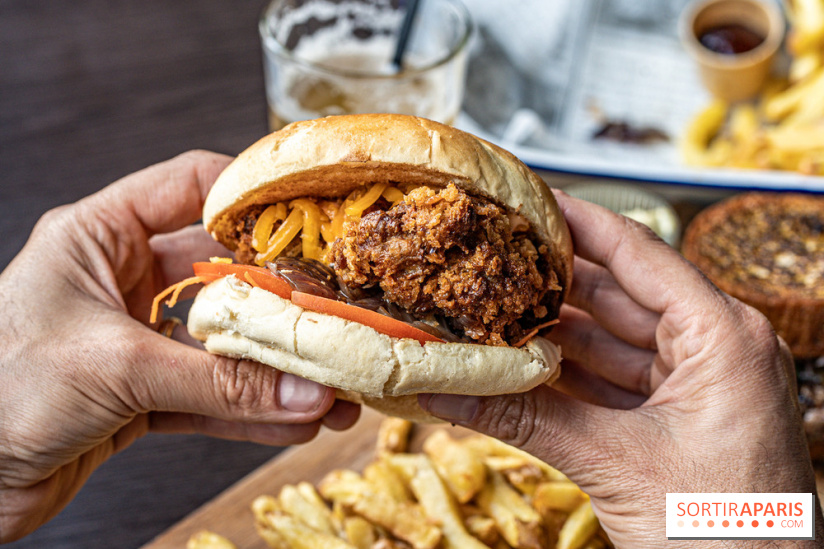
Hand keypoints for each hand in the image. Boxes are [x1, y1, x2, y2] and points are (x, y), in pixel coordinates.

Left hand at [0, 151, 359, 541]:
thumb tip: (306, 391)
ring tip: (332, 389)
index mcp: (98, 238)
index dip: (251, 196)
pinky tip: (294, 421)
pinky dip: (251, 411)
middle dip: (282, 304)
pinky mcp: (139, 394)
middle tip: (335, 322)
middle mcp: (121, 281)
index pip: (188, 186)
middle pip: (223, 274)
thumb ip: (217, 382)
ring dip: (277, 369)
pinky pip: (209, 395)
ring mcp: (133, 339)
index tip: (310, 218)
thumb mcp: (116, 369)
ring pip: (222, 345)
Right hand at [419, 192, 821, 546]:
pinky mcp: (676, 420)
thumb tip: (445, 390)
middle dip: (551, 282)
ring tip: (490, 313)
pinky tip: (518, 367)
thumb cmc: (724, 535)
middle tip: (492, 259)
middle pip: (618, 294)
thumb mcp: (616, 463)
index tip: (530, 197)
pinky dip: (565, 378)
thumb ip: (526, 420)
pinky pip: (611, 382)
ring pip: (609, 342)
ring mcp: (695, 386)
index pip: (640, 253)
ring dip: (551, 335)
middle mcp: (715, 349)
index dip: (580, 221)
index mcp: (724, 336)